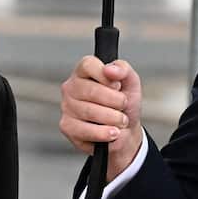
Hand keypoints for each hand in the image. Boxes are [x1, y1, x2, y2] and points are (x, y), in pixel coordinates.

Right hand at [59, 56, 143, 181]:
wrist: (126, 131)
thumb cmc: (124, 104)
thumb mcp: (131, 83)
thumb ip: (123, 69)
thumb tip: (110, 69)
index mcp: (84, 72)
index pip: (88, 65)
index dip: (105, 76)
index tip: (118, 86)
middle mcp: (71, 87)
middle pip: (91, 90)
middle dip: (115, 101)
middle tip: (124, 105)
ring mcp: (66, 107)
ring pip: (89, 111)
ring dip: (113, 118)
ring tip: (121, 121)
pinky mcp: (67, 127)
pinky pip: (85, 130)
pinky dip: (104, 133)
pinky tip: (112, 132)